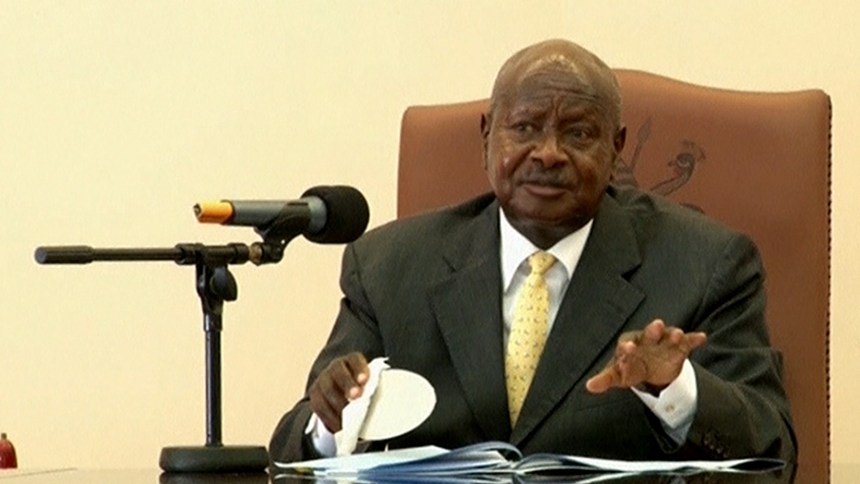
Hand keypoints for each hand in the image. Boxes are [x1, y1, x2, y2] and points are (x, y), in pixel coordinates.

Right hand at [309, 352, 369, 431]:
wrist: (341, 394)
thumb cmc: (362, 390)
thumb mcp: (369, 384)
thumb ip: (374, 388)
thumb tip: (392, 402)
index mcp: (352, 361)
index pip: (355, 359)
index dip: (359, 368)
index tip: (365, 380)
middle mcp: (335, 368)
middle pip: (338, 372)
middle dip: (347, 383)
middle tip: (356, 396)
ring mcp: (323, 381)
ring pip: (327, 389)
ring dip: (338, 403)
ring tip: (348, 415)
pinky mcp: (315, 396)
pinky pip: (319, 406)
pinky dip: (329, 417)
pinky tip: (339, 426)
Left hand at [586, 319, 706, 394]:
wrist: (650, 367)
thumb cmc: (630, 367)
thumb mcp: (617, 375)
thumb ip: (605, 379)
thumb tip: (590, 386)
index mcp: (629, 345)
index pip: (627, 346)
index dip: (627, 348)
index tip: (627, 347)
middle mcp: (646, 340)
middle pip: (648, 335)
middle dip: (652, 331)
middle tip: (656, 325)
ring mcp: (663, 343)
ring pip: (668, 336)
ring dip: (673, 334)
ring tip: (678, 334)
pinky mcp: (678, 348)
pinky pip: (687, 342)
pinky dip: (693, 339)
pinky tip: (701, 337)